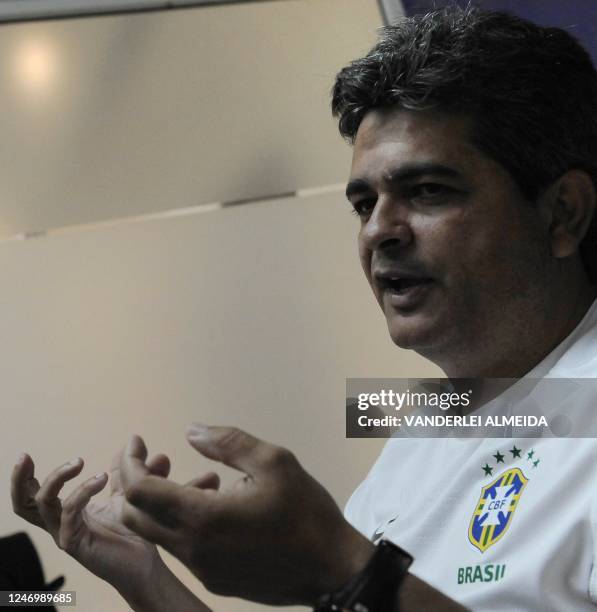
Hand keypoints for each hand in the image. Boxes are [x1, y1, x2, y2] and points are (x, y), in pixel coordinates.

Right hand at [11, 451, 171, 601]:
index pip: (34, 496)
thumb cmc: (132, 531)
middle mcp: (60, 524)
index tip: (27, 454)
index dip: (25, 477)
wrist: (146, 562)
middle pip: (24, 504)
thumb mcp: (126, 492)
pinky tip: (101, 478)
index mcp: (67, 512)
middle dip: (19, 479)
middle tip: (25, 457)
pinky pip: (68, 512)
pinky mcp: (75, 544)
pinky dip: (82, 490)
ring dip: (57, 476)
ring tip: (78, 461)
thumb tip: (134, 440)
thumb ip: (126, 469)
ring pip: (42, 504)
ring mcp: (65, 534)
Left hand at [119, 426, 374, 605]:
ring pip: (158, 534)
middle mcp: (192, 549)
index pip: (138, 492)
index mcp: (202, 517)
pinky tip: (217, 505)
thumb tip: (192, 431)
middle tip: (153, 459)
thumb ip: (228, 443)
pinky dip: (182, 522)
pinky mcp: (214, 581)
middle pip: (135, 517)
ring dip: (161, 504)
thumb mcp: (274, 462)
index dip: (129, 463)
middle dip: (134, 484)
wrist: (332, 570)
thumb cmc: (305, 512)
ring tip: (198, 479)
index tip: (137, 441)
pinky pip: (182, 548)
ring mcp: (201, 570)